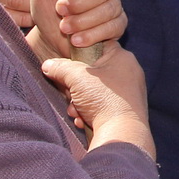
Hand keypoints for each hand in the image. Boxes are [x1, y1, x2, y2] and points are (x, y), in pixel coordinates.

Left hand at [0, 0, 127, 46]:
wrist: (50, 37)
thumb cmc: (46, 7)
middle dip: (79, 2)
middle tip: (60, 10)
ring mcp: (113, 4)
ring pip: (108, 8)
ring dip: (83, 20)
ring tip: (64, 27)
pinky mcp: (117, 24)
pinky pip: (113, 27)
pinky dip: (92, 35)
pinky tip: (76, 40)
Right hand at [41, 47, 155, 159]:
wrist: (121, 133)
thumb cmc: (104, 99)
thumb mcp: (76, 78)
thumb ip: (60, 67)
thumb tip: (48, 65)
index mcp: (123, 57)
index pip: (98, 45)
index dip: (79, 53)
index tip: (68, 64)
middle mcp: (130, 73)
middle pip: (93, 73)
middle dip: (76, 88)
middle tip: (70, 94)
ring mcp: (130, 92)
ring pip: (95, 92)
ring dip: (80, 103)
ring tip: (76, 111)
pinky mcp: (126, 110)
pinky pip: (102, 106)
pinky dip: (90, 113)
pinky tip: (83, 121)